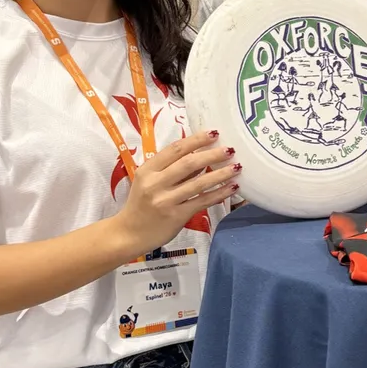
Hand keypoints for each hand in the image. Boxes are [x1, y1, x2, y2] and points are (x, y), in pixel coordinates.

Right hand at [114, 131, 237, 254]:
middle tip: (230, 149)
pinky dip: (219, 193)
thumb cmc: (141, 205)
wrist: (129, 234)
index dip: (196, 140)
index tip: (214, 133)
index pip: (175, 149)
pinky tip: (232, 188)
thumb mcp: (148, 182)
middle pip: (189, 163)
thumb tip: (200, 155)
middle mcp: (156, 183)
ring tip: (236, 167)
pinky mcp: (176, 216)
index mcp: (148, 170)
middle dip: (212, 155)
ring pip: (199, 183)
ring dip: (220, 174)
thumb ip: (170, 169)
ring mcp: (166, 200)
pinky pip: (202, 201)